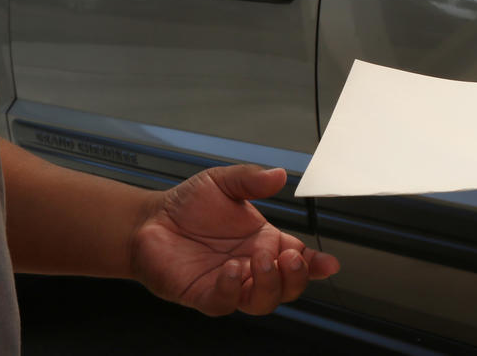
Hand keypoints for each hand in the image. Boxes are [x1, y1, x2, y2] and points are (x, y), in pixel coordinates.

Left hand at [130, 165, 338, 315]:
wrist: (148, 220)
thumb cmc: (187, 205)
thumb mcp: (223, 182)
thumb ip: (251, 179)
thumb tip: (279, 175)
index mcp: (263, 241)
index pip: (299, 259)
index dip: (316, 265)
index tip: (328, 263)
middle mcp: (251, 265)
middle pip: (288, 286)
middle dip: (297, 276)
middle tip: (290, 257)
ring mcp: (229, 283)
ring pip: (263, 301)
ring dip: (270, 284)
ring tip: (260, 259)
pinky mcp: (204, 294)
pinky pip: (226, 302)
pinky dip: (234, 288)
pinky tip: (232, 269)